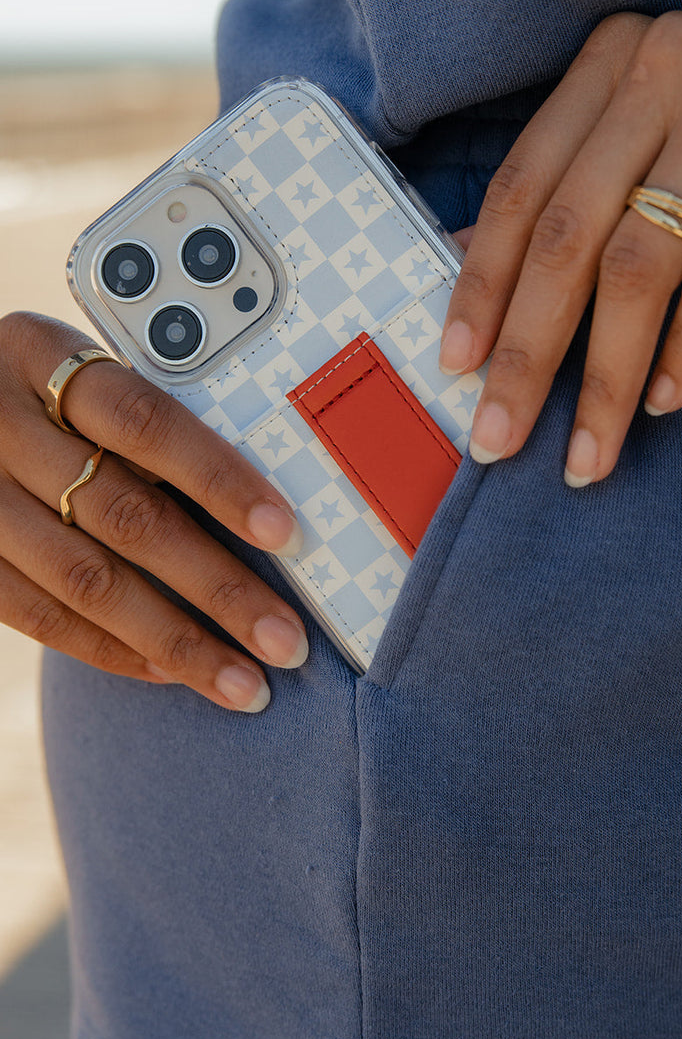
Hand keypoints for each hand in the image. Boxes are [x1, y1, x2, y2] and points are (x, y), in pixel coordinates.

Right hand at [0, 312, 309, 711]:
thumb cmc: (40, 392)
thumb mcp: (76, 370)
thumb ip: (145, 418)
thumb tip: (261, 504)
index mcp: (40, 355)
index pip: (144, 421)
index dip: (218, 479)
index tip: (284, 531)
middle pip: (125, 515)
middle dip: (217, 587)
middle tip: (285, 640)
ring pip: (87, 581)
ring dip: (176, 641)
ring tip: (245, 683)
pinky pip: (39, 615)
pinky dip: (112, 649)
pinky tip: (173, 671)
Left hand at [439, 11, 681, 484]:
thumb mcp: (660, 185)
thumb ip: (573, 216)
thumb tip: (461, 271)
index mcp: (613, 60)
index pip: (521, 185)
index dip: (480, 283)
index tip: (456, 366)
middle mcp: (665, 58)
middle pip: (567, 230)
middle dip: (527, 350)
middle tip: (500, 435)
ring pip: (638, 261)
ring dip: (604, 375)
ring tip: (588, 451)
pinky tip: (664, 400)